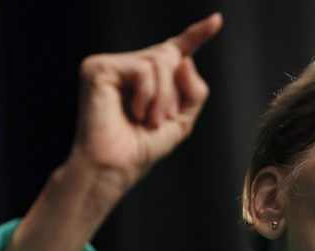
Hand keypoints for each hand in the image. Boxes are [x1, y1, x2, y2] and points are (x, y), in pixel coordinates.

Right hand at [71, 12, 222, 189]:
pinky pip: (143, 69)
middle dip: (175, 92)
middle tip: (161, 120)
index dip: (197, 34)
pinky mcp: (98, 68)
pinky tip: (134, 112)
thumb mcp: (181, 120)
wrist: (116, 167)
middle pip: (171, 56)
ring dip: (163, 97)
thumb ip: (193, 90)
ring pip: (160, 61)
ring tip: (148, 120)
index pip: (176, 50)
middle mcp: (129, 66)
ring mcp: (112, 65)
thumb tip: (185, 60)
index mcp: (148, 78)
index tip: (217, 20)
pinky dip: (147, 94)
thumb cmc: (143, 147)